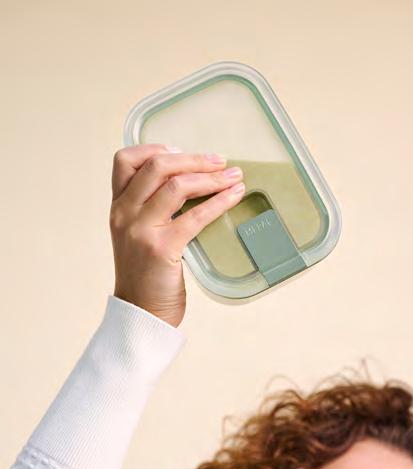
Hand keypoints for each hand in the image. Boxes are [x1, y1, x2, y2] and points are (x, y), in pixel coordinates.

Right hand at [109, 144, 244, 327]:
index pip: (125, 161)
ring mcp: (141, 230)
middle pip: (157, 165)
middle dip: (193, 159)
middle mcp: (125, 214)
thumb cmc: (146, 279)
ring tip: (233, 176)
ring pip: (177, 185)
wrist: (140, 316)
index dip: (155, 149)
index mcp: (117, 208)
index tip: (181, 152)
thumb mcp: (137, 238)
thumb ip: (150, 212)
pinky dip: (219, 202)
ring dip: (210, 177)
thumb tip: (188, 186)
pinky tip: (234, 196)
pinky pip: (195, 215)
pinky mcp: (161, 248)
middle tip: (219, 161)